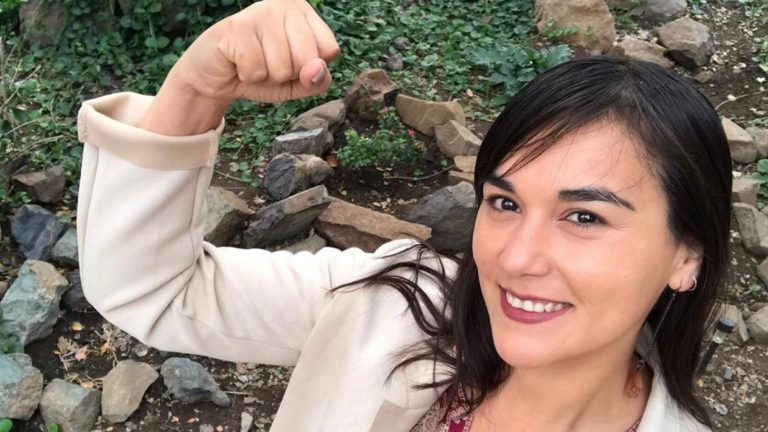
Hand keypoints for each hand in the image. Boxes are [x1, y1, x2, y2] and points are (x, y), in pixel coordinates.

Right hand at [139, 0, 339, 134]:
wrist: (217, 77)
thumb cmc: (262, 74)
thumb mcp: (298, 84)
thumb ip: (317, 80)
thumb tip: (317, 69)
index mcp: (304, 13)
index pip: (329, 49)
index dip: (311, 69)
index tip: (291, 62)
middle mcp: (284, 5)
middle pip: (308, 60)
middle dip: (288, 75)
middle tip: (269, 65)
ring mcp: (260, 13)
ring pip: (282, 68)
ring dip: (266, 77)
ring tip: (253, 64)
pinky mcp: (236, 27)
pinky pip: (256, 70)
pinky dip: (247, 76)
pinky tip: (238, 63)